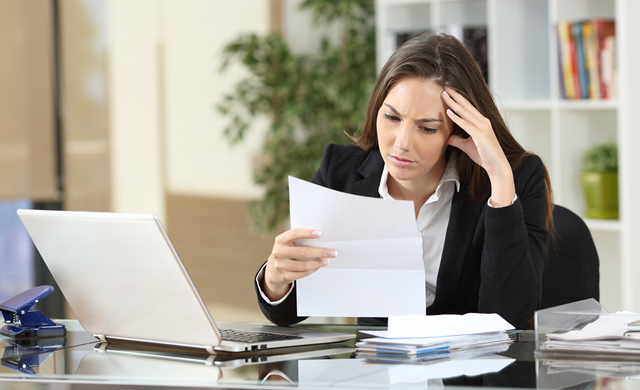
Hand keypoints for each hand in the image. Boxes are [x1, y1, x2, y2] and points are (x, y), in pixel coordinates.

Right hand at [263, 228, 335, 300]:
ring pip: (303, 265)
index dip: (307, 233)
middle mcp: (278, 252)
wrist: (273, 268)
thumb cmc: (287, 251)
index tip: (320, 233)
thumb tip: (321, 239)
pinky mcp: (284, 276)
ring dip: (318, 263)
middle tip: (332, 252)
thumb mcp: (288, 243)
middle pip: (303, 252)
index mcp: (280, 240)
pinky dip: (312, 270)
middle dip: (320, 252)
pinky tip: (318, 266)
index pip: (294, 234)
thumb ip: (300, 240)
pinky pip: (302, 274)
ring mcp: (280, 266)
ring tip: (327, 260)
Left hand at [441, 87, 514, 206]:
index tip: (448, 91)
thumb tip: (447, 137)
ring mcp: (483, 128)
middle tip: (444, 86)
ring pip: (465, 113)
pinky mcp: (480, 135)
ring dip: (454, 103)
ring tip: (444, 95)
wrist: (496, 166)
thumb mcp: (467, 146)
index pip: (467, 108)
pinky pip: (466, 125)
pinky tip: (449, 113)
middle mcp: (483, 122)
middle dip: (455, 96)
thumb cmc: (484, 156)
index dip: (458, 99)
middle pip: (466, 106)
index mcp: (481, 122)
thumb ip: (458, 140)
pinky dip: (457, 118)